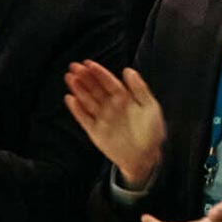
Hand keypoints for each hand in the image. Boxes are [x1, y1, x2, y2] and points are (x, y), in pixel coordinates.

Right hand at [64, 60, 165, 187]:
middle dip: (85, 77)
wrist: (145, 158)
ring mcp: (103, 118)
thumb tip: (129, 71)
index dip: (99, 72)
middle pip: (95, 89)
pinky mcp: (96, 131)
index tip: (89, 63)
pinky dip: (77, 110)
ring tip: (70, 78)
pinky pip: (84, 118)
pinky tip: (70, 99)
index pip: (109, 82)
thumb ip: (139, 88)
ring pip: (87, 101)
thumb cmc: (151, 133)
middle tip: (74, 67)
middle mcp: (111, 107)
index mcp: (124, 99)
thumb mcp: (150, 107)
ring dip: (78, 89)